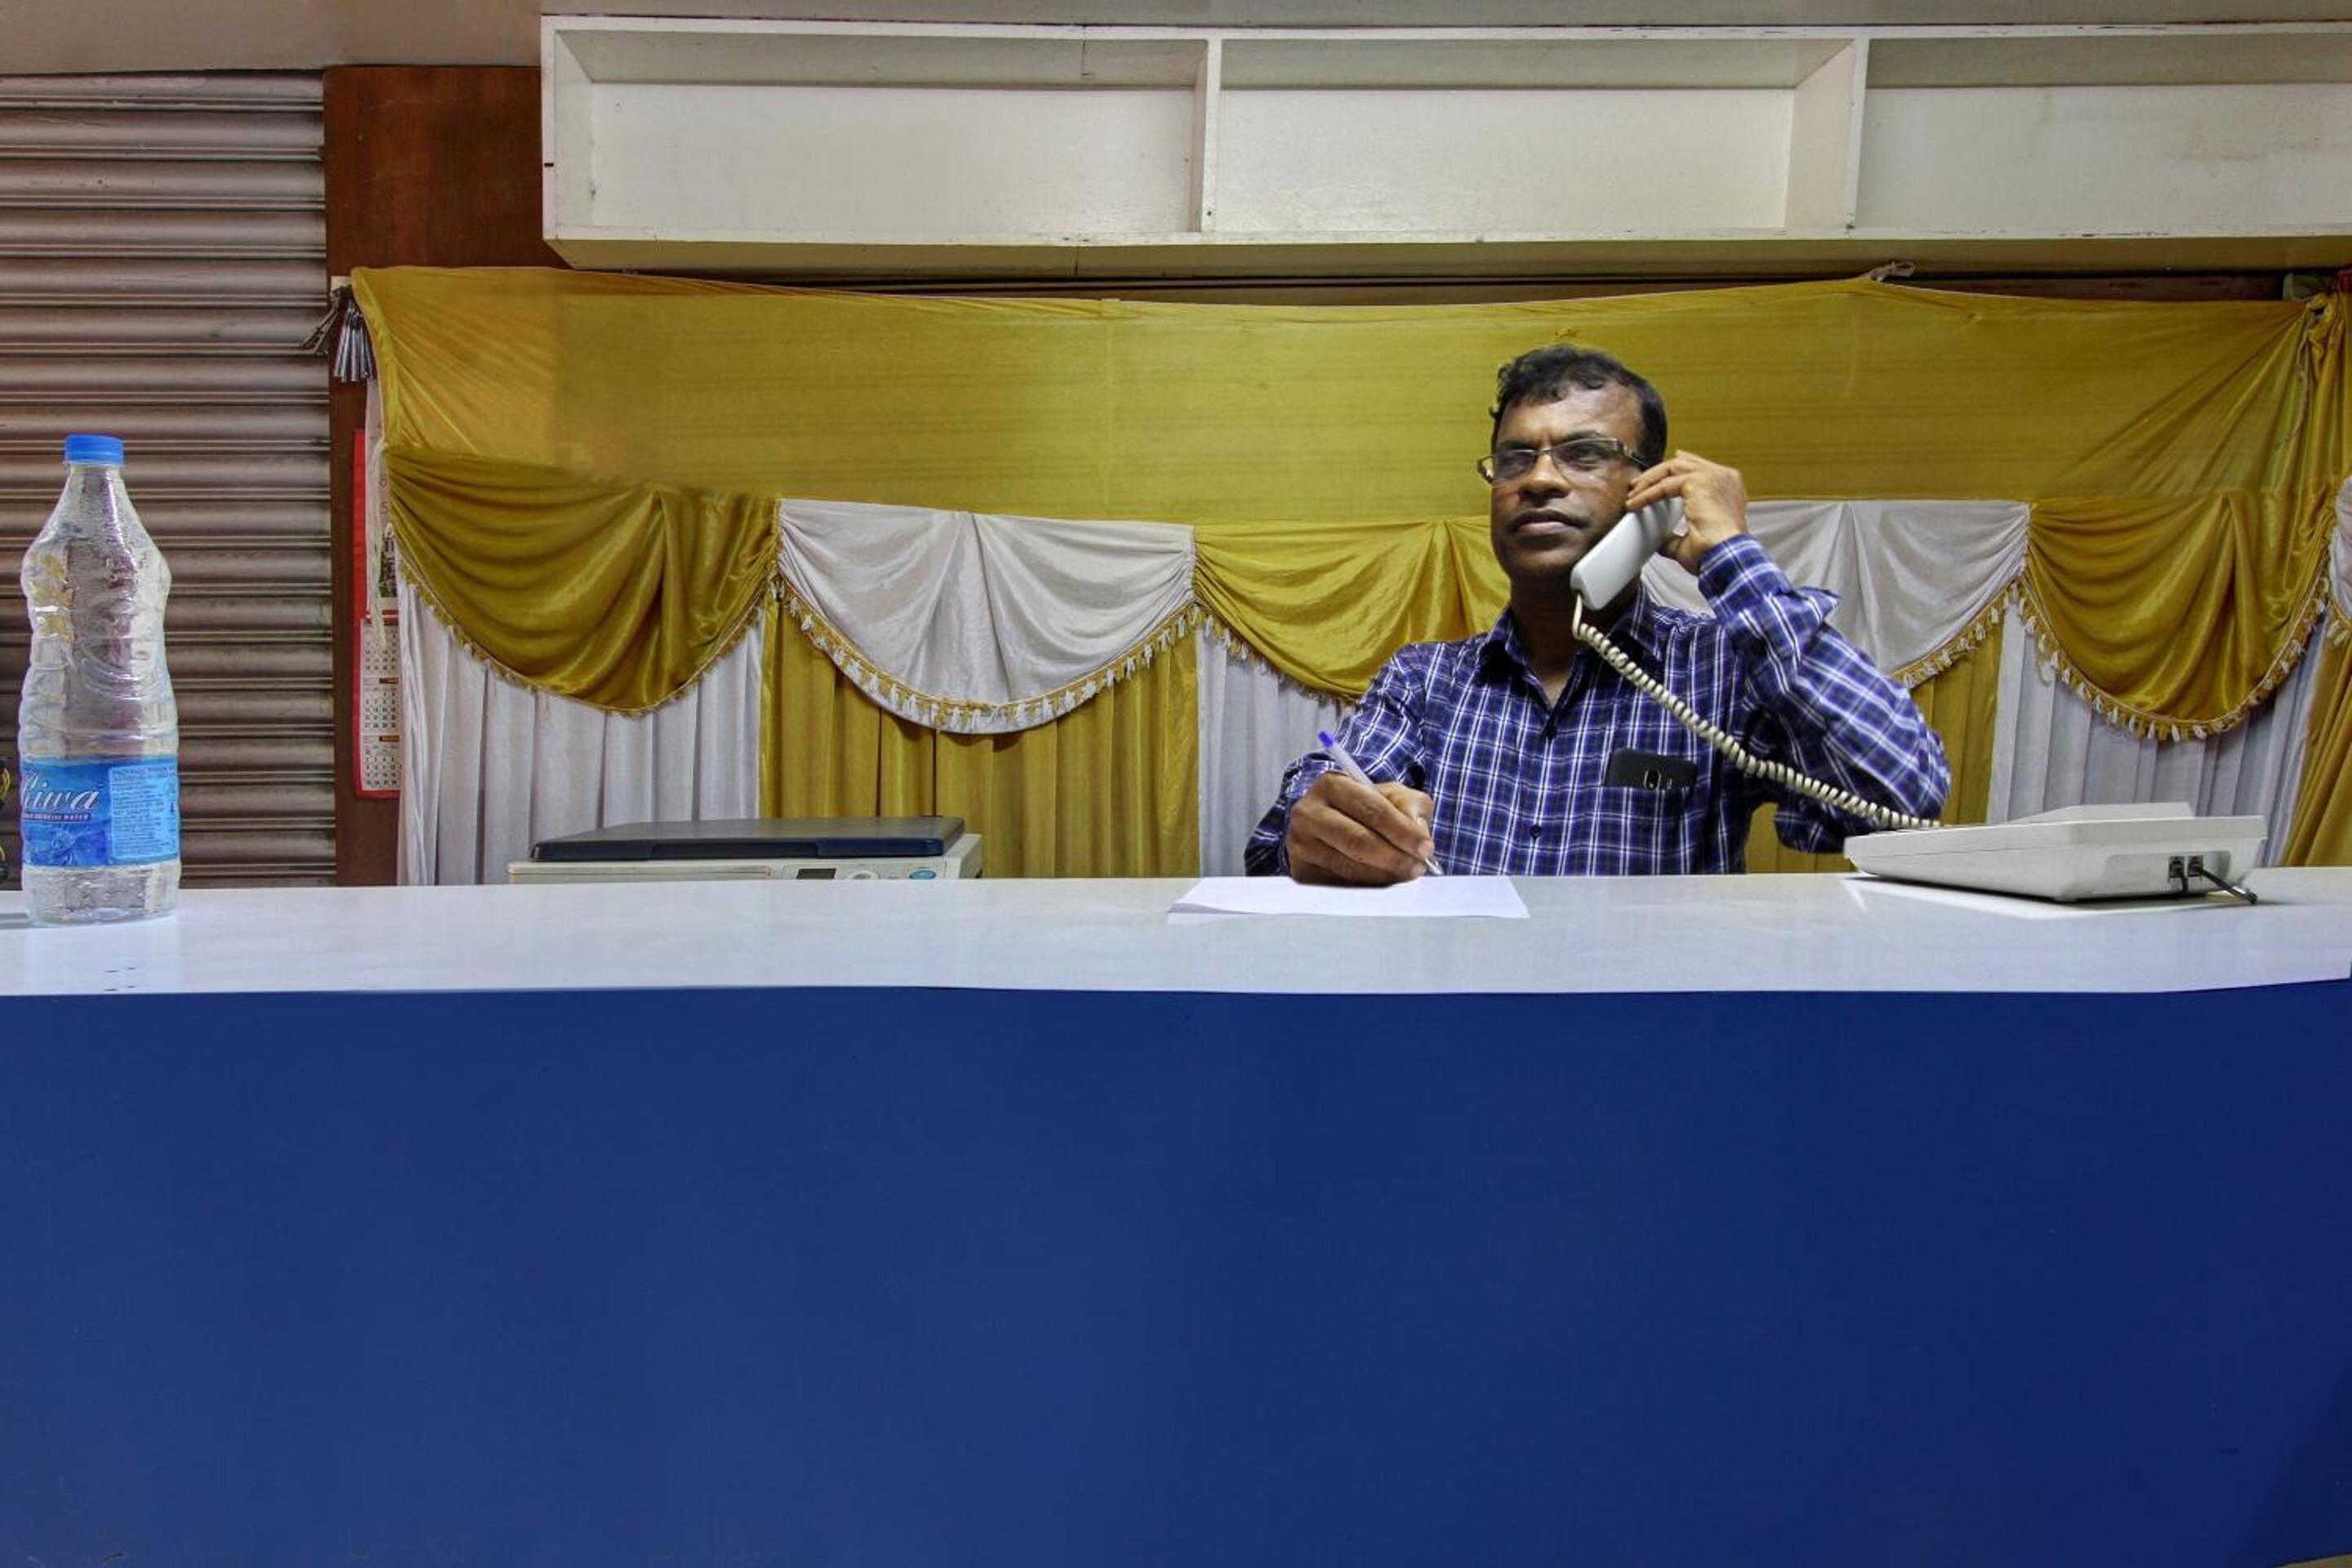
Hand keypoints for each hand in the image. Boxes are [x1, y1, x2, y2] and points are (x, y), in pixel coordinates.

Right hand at [1285, 773, 1436, 884]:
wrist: (1333, 824)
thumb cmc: (1366, 809)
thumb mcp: (1393, 796)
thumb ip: (1411, 806)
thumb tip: (1417, 831)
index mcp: (1331, 784)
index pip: (1371, 809)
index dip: (1402, 830)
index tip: (1425, 848)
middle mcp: (1308, 812)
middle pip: (1357, 841)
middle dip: (1394, 857)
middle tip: (1417, 867)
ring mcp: (1300, 844)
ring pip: (1348, 867)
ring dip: (1384, 875)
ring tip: (1406, 874)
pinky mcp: (1301, 871)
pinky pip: (1339, 885)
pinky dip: (1367, 887)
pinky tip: (1383, 882)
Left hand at [1624, 451, 1747, 574]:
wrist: (1726, 557)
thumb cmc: (1717, 553)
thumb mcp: (1693, 541)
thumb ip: (1676, 537)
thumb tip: (1662, 542)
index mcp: (1728, 486)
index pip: (1696, 468)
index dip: (1672, 472)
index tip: (1654, 481)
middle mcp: (1723, 477)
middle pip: (1682, 463)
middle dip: (1656, 474)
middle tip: (1637, 486)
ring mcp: (1712, 476)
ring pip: (1671, 468)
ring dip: (1649, 481)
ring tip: (1633, 494)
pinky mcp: (1697, 482)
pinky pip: (1664, 484)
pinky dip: (1647, 494)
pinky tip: (1635, 504)